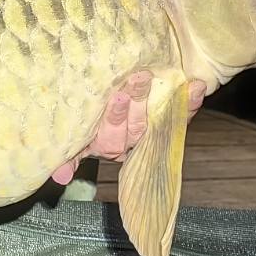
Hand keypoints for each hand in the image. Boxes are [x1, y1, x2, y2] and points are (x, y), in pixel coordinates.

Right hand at [50, 70, 204, 185]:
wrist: (117, 99)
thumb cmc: (87, 121)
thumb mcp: (76, 141)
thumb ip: (70, 156)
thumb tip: (57, 177)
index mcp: (105, 143)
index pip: (111, 134)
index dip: (116, 115)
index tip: (119, 97)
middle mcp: (130, 139)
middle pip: (136, 124)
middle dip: (138, 100)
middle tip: (140, 77)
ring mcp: (151, 131)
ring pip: (158, 119)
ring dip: (165, 102)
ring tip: (167, 79)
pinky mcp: (170, 123)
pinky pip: (182, 117)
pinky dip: (191, 103)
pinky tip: (197, 87)